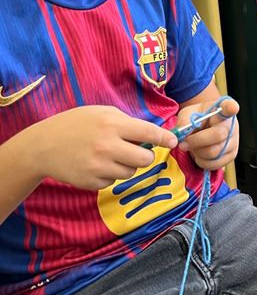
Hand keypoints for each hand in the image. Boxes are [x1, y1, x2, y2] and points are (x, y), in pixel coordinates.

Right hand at [27, 105, 177, 189]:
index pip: (147, 132)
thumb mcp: (102, 113)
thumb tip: (151, 135)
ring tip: (110, 155)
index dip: (164, 138)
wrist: (43, 146)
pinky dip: (110, 174)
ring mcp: (98, 166)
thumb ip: (127, 123)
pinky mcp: (91, 182)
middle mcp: (107, 146)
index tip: (174, 141)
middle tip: (136, 151)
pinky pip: (113, 181)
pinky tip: (96, 165)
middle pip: (144, 158)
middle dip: (145, 155)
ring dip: (127, 165)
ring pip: (131, 171)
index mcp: (112, 124)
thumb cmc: (76, 124)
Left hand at [175, 98, 239, 170]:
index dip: (231, 107)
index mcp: (222, 110)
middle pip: (218, 135)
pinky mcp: (232, 155)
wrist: (204, 129)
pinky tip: (200, 153)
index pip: (229, 106)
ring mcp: (234, 141)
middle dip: (196, 141)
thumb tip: (181, 132)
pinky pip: (214, 164)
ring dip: (197, 153)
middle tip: (183, 143)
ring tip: (193, 147)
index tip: (232, 108)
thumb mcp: (188, 114)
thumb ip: (184, 121)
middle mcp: (232, 125)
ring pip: (214, 152)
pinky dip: (202, 161)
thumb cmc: (198, 119)